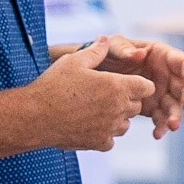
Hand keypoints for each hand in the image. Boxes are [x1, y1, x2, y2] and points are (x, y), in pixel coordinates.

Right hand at [26, 38, 152, 151]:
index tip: (127, 83)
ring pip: (125, 125)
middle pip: (137, 106)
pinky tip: (89, 125)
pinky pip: (111, 140)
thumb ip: (95, 51)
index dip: (140, 84)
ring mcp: (110, 128)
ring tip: (96, 110)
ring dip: (117, 118)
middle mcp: (118, 109)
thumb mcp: (74, 61)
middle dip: (127, 100)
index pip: (147, 87)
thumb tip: (106, 40)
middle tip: (106, 94)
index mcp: (117, 86)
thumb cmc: (54, 85)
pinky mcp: (99, 143)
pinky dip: (104, 134)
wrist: (36, 116)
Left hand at [97, 35, 183, 138]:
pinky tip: (157, 134)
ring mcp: (161, 92)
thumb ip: (123, 48)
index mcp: (162, 55)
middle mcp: (166, 74)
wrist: (96, 72)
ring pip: (175, 106)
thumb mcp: (113, 46)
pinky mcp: (152, 107)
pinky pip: (160, 118)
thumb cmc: (108, 53)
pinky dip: (160, 127)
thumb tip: (138, 54)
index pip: (182, 63)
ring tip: (172, 127)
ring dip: (176, 117)